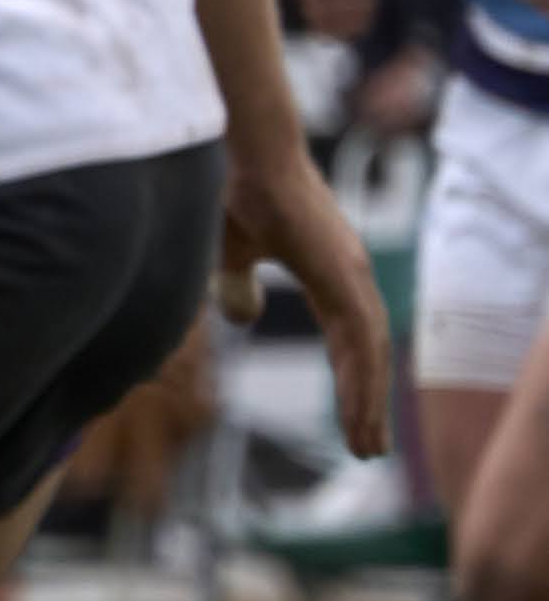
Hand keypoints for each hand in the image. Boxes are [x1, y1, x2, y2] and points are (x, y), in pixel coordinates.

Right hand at [219, 143, 387, 459]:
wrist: (246, 152)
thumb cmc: (235, 190)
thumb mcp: (232, 251)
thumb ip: (237, 286)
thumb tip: (245, 319)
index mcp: (328, 269)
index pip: (348, 336)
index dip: (349, 378)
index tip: (351, 418)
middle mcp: (350, 273)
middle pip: (366, 351)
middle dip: (366, 400)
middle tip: (367, 447)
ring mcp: (351, 273)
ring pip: (369, 351)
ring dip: (368, 400)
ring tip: (366, 444)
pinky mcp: (342, 274)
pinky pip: (360, 339)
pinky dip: (362, 378)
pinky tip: (360, 409)